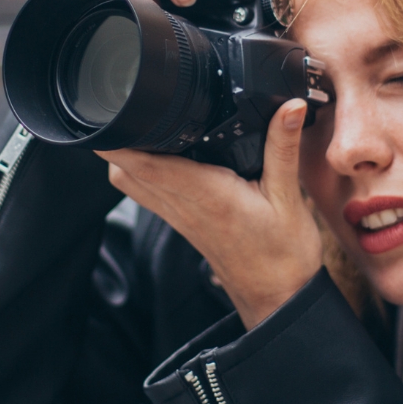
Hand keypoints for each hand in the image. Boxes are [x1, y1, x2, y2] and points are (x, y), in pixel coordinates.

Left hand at [99, 99, 319, 330]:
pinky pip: (148, 195)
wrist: (278, 298)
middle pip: (128, 173)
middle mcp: (185, 207)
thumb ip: (283, 147)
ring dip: (125, 157)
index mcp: (208, 196)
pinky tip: (158, 154)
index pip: (150, 166)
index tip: (112, 116)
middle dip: (117, 141)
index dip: (123, 142)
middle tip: (123, 109)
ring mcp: (179, 218)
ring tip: (137, 126)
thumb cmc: (283, 255)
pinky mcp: (182, 223)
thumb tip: (289, 105)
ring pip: (131, 185)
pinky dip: (141, 172)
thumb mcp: (290, 197)